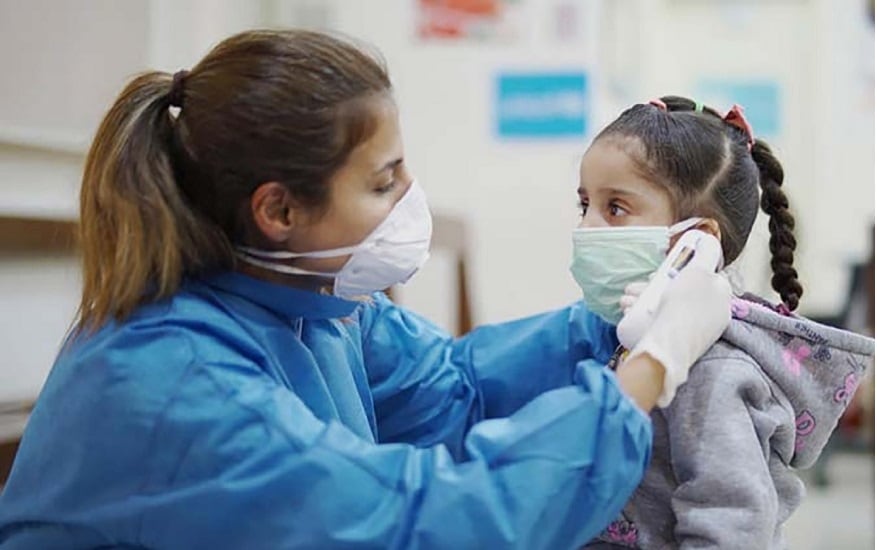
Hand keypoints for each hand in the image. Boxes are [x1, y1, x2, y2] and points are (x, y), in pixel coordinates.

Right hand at [620, 265, 731, 406]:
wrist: (671, 345)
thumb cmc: (685, 304)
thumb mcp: (699, 270)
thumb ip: (707, 252)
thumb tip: (708, 238)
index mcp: (721, 297)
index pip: (702, 277)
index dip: (679, 271)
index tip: (661, 272)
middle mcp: (712, 315)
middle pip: (681, 293)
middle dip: (653, 286)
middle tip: (634, 288)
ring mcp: (696, 332)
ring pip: (668, 308)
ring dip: (642, 300)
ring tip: (625, 301)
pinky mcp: (679, 345)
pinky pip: (663, 324)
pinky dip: (645, 316)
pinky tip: (628, 313)